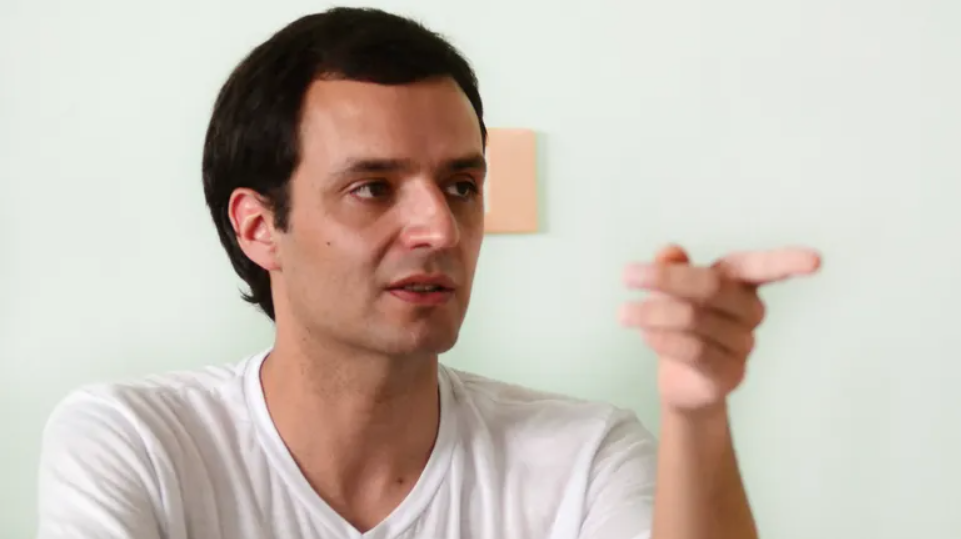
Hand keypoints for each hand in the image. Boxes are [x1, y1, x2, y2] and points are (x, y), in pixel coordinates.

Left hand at [620, 245, 820, 412]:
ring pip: (694, 320)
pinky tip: (644, 334)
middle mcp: (750, 313)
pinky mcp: (727, 374)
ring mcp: (743, 345)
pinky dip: (664, 339)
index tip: (815, 260)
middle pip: (710, 287)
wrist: (682, 382)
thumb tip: (670, 251)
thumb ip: (672, 267)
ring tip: (624, 313)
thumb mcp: (671, 292)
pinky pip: (694, 351)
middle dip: (665, 279)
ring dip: (652, 313)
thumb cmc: (682, 323)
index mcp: (742, 284)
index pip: (766, 268)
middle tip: (627, 274)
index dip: (789, 262)